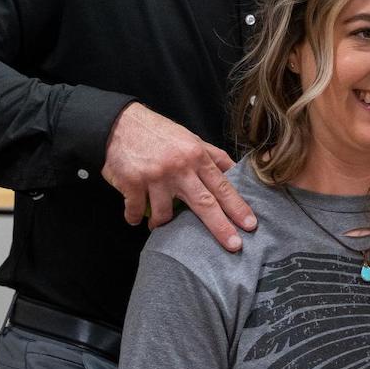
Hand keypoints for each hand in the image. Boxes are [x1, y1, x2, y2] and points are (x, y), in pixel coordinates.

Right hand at [101, 103, 257, 251]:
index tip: (250, 224)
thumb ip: (212, 156)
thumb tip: (235, 171)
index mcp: (196, 156)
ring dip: (161, 222)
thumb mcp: (190, 138)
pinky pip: (137, 212)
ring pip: (165, 214)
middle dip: (220, 227)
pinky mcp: (132, 184)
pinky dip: (135, 217)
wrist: (119, 124)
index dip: (237, 206)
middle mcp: (179, 167)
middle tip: (234, 245)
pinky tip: (135, 217)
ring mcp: (155, 177)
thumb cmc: (157, 132)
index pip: (222, 186)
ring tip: (158, 223)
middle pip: (204, 203)